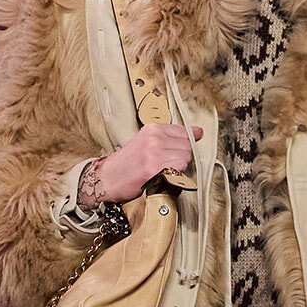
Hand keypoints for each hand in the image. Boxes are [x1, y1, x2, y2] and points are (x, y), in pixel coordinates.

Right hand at [80, 124, 203, 206]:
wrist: (107, 178)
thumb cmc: (127, 163)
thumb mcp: (145, 141)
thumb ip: (169, 137)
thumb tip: (198, 132)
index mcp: (152, 128)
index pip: (184, 131)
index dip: (188, 142)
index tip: (186, 147)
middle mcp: (154, 138)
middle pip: (187, 146)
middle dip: (182, 157)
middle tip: (167, 165)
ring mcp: (154, 153)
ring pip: (185, 158)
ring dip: (179, 168)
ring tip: (165, 171)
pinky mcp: (154, 169)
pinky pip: (179, 170)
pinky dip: (176, 176)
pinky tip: (164, 176)